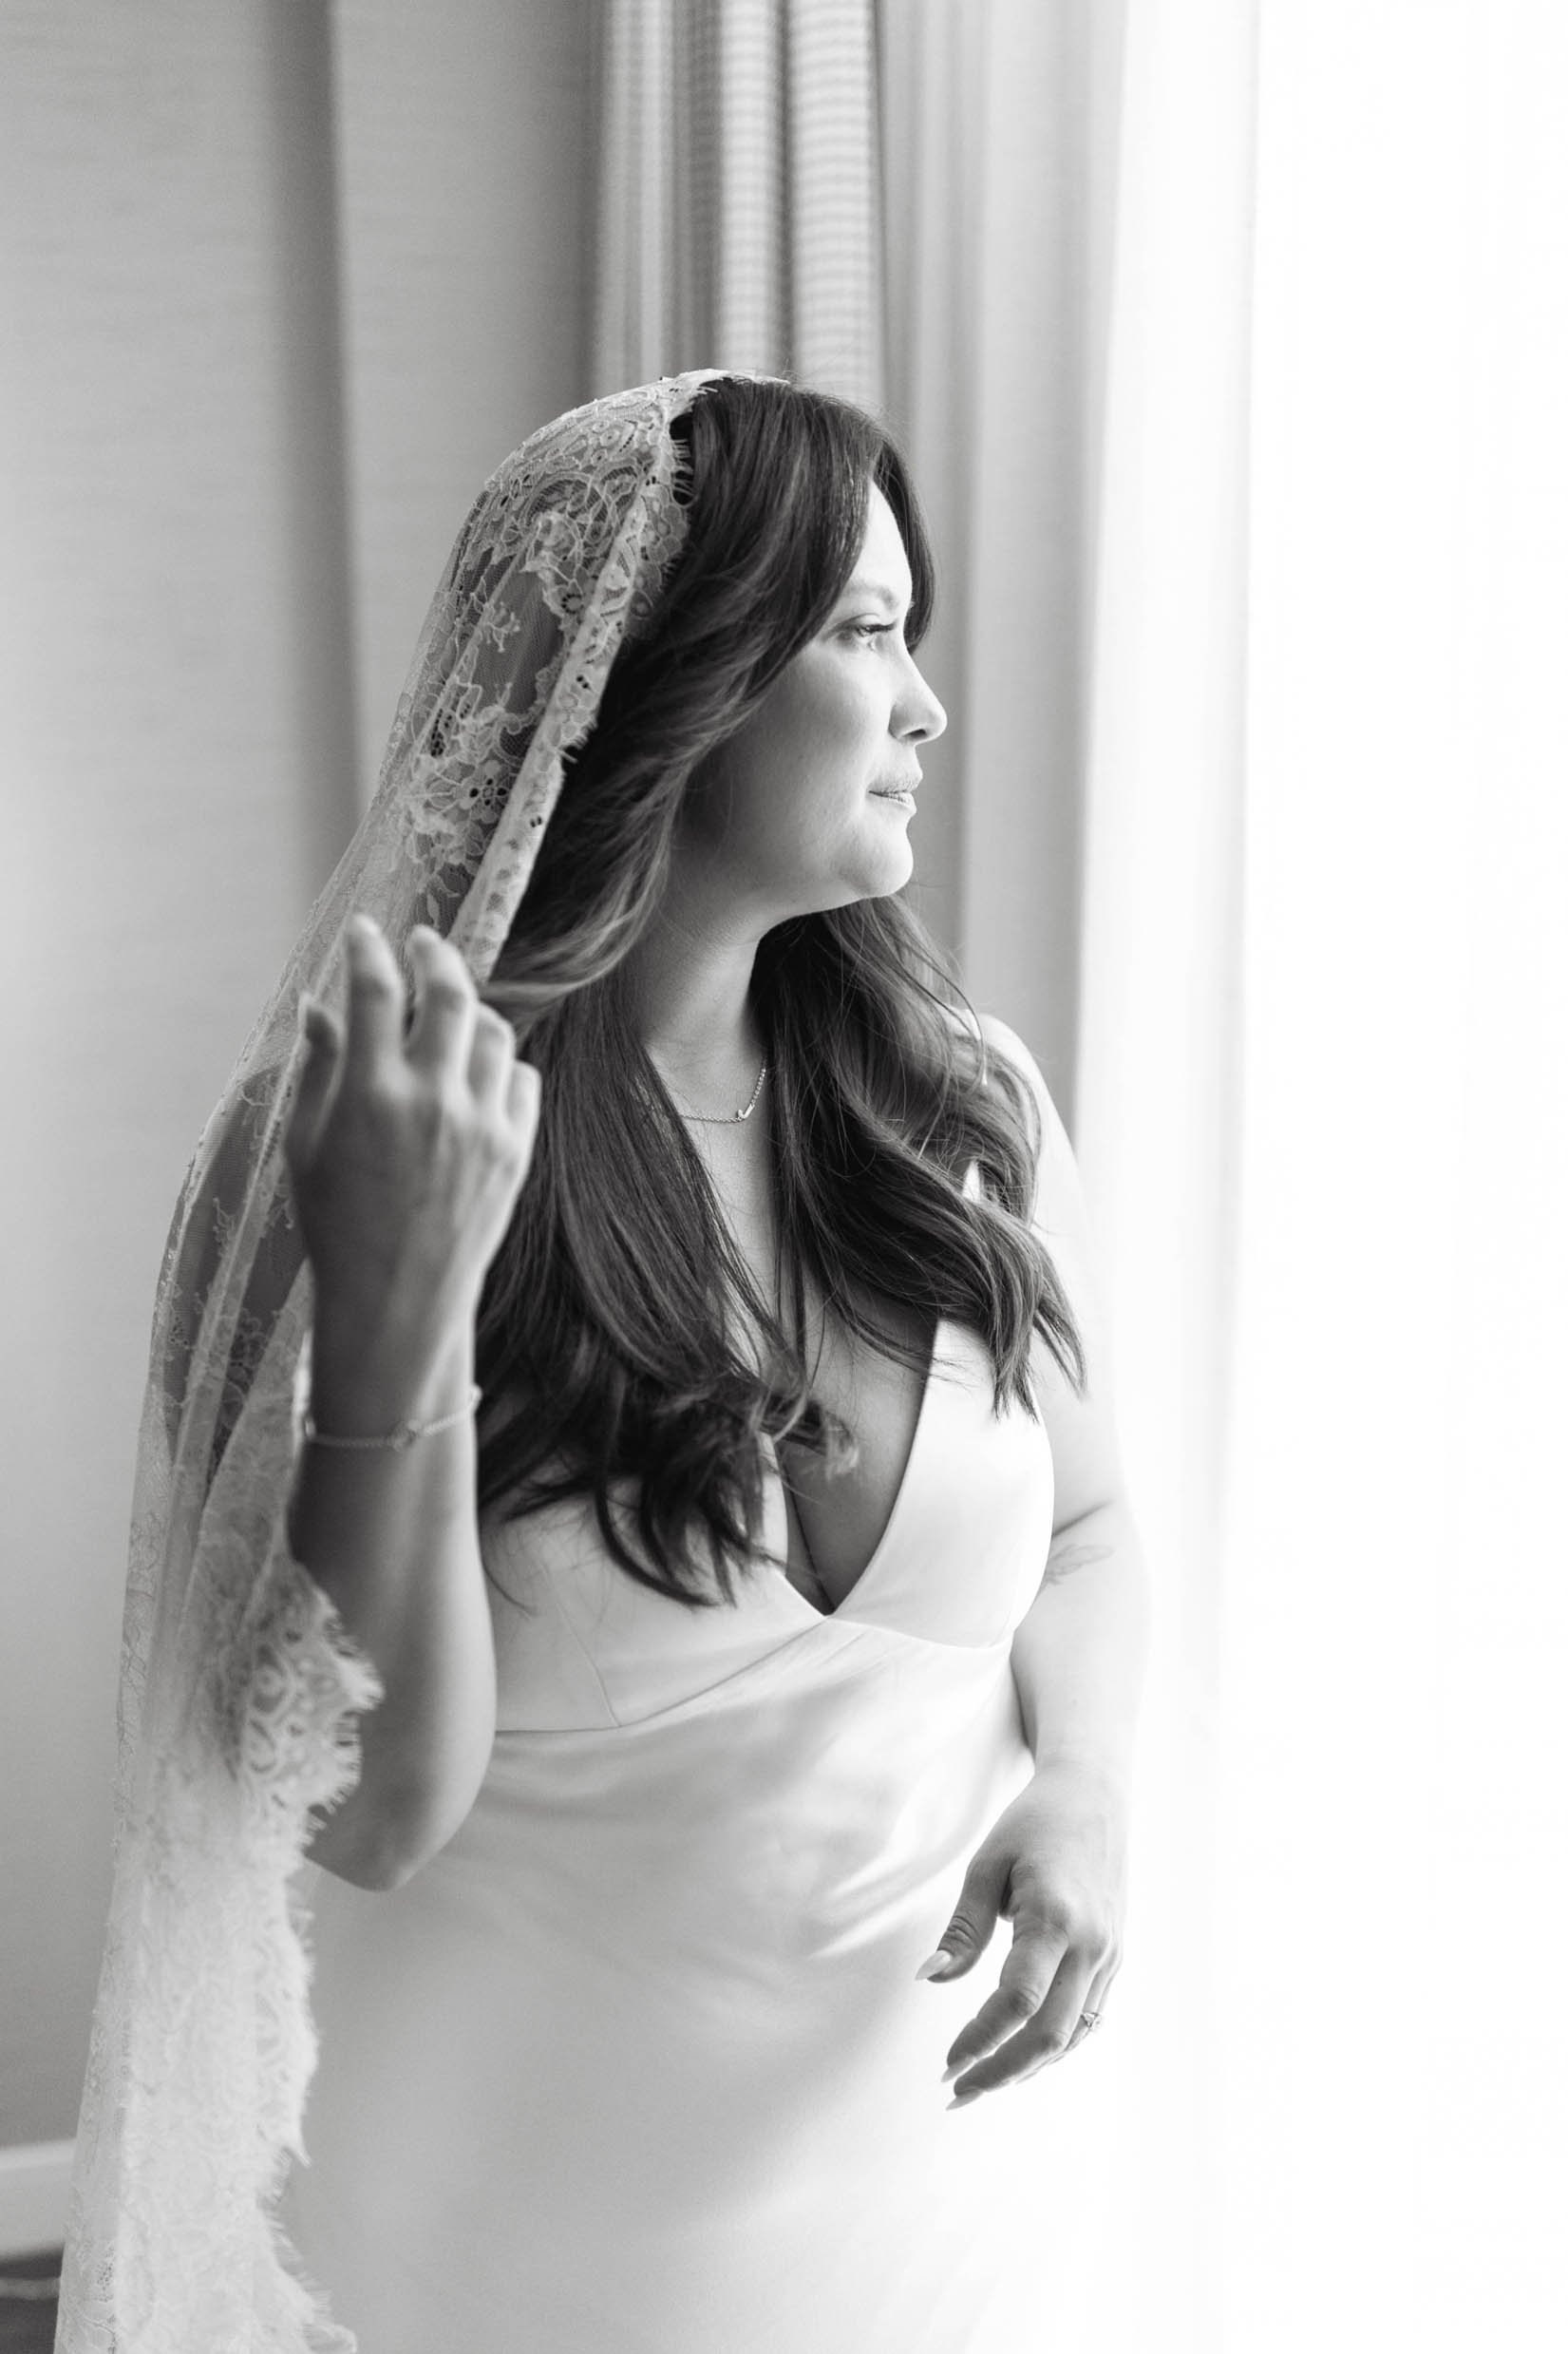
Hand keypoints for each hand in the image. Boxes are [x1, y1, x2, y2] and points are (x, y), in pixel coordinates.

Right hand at [283, 913, 540, 1352]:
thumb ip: (319, 1070)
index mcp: (372, 1097)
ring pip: (493, 1031)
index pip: (374, 991)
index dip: (367, 949)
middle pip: (449, 992)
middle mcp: (433, 1101)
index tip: (363, 931)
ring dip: (470, 1010)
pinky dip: (499, 1062)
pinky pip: (521, 1077)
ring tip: (447, 1015)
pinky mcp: (516, 1150)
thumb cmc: (337, 1225)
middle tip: (422, 945)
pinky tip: (475, 1071)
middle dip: (434, 954)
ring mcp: (482, 1125)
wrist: (397, 1299)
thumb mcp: (307, 1147)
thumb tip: (316, 1006)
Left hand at [917, 1758, 1128, 2105]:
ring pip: (1072, 2036)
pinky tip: (1020, 2052)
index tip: (947, 2063)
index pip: (1018, 2002)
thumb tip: (931, 1980)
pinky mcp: (1115, 1958)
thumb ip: (964, 1929)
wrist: (1096, 1796)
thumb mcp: (988, 1865)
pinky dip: (1054, 2044)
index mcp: (1056, 1918)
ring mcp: (1110, 1955)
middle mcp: (1092, 1945)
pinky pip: (1087, 2018)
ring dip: (1027, 2067)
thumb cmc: (1034, 1823)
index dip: (981, 2041)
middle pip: (1050, 2036)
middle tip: (957, 2092)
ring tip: (981, 2080)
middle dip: (1002, 2072)